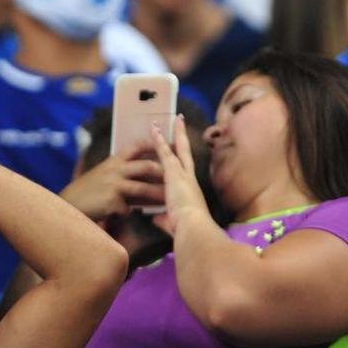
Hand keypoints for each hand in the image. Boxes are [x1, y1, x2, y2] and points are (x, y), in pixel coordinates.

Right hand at [60, 145, 163, 221]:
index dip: (152, 145)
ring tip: (169, 201)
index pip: (136, 147)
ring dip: (158, 195)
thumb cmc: (85, 192)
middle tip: (177, 177)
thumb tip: (139, 176)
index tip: (167, 144)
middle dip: (164, 171)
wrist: (68, 205)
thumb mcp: (100, 175)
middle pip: (146, 166)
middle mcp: (114, 169)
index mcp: (112, 161)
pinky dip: (129, 213)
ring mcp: (113, 185)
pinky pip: (128, 208)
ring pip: (143, 188)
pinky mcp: (112, 201)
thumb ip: (118, 172)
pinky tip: (125, 217)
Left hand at [149, 115, 208, 236]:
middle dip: (182, 137)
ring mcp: (182, 174)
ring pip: (176, 149)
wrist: (193, 228)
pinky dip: (159, 140)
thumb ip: (164, 218)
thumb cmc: (186, 229)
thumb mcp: (173, 222)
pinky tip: (154, 128)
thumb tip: (157, 218)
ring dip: (172, 134)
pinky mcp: (173, 173)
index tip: (181, 147)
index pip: (185, 171)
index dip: (183, 159)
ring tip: (171, 118)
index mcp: (190, 191)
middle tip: (180, 120)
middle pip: (186, 153)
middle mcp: (189, 179)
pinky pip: (165, 152)